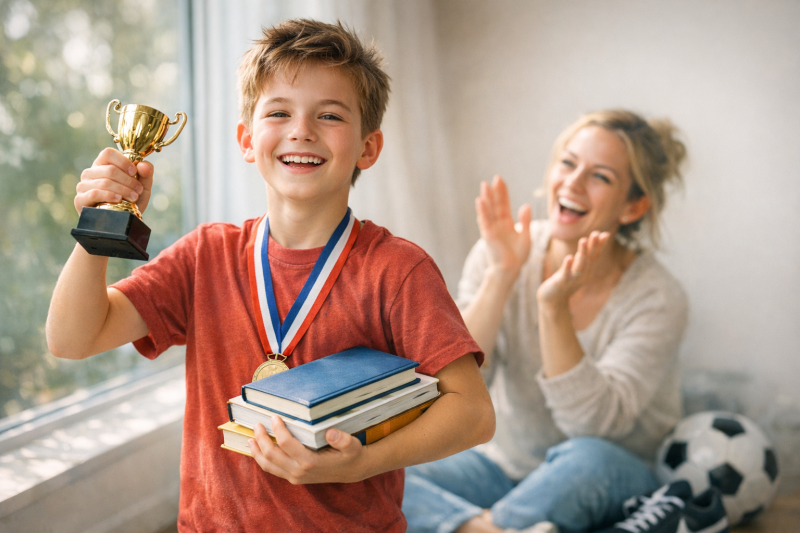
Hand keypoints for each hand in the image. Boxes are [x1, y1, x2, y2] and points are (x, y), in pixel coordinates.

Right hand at [74, 147, 152, 214]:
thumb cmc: (130, 200)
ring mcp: (83, 186)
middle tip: (139, 190)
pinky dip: (109, 196)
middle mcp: (90, 173)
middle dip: (128, 181)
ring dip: (123, 190)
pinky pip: (94, 194)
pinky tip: (118, 199)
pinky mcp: (80, 200)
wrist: (123, 221)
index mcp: (102, 164)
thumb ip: (146, 173)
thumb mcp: (143, 186)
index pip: (108, 153)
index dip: (123, 161)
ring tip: (134, 198)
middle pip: (110, 170)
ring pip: (105, 182)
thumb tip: (143, 165)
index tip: (134, 172)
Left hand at [249, 417, 368, 483]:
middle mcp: (299, 471)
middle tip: (258, 424)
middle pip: (272, 455)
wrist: (352, 471)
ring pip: (268, 465)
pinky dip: (262, 460)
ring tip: (251, 438)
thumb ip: (343, 440)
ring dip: (257, 451)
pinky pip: (272, 470)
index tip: (274, 417)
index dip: (278, 429)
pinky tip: (258, 450)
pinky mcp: (293, 478)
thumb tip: (331, 433)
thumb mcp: (352, 445)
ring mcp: (295, 476)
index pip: (286, 444)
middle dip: (262, 438)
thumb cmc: (350, 454)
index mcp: (310, 462)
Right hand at [476, 175, 531, 281]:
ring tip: (484, 185)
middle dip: (495, 191)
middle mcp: (497, 224)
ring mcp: (492, 229)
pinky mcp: (488, 235)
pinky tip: (480, 201)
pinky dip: (482, 211)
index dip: (503, 192)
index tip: (500, 180)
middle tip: (495, 178)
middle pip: (495, 204)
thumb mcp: (525, 236)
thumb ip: (525, 221)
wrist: (511, 269)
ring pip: (488, 210)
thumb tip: (526, 205)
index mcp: (506, 223)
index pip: (504, 203)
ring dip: (486, 198)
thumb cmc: (518, 256)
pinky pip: (484, 221)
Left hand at [537, 231, 610, 304]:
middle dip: (593, 245)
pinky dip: (567, 266)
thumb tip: (587, 241)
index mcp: (587, 270)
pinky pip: (566, 273)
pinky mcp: (562, 282)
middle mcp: (583, 274)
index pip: (595, 255)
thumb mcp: (576, 268)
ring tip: (583, 240)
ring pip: (579, 265)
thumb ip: (583, 256)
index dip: (600, 245)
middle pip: (589, 258)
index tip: (605, 234)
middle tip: (596, 233)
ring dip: (582, 252)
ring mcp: (573, 279)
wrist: (554, 299)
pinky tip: (569, 257)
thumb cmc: (565, 281)